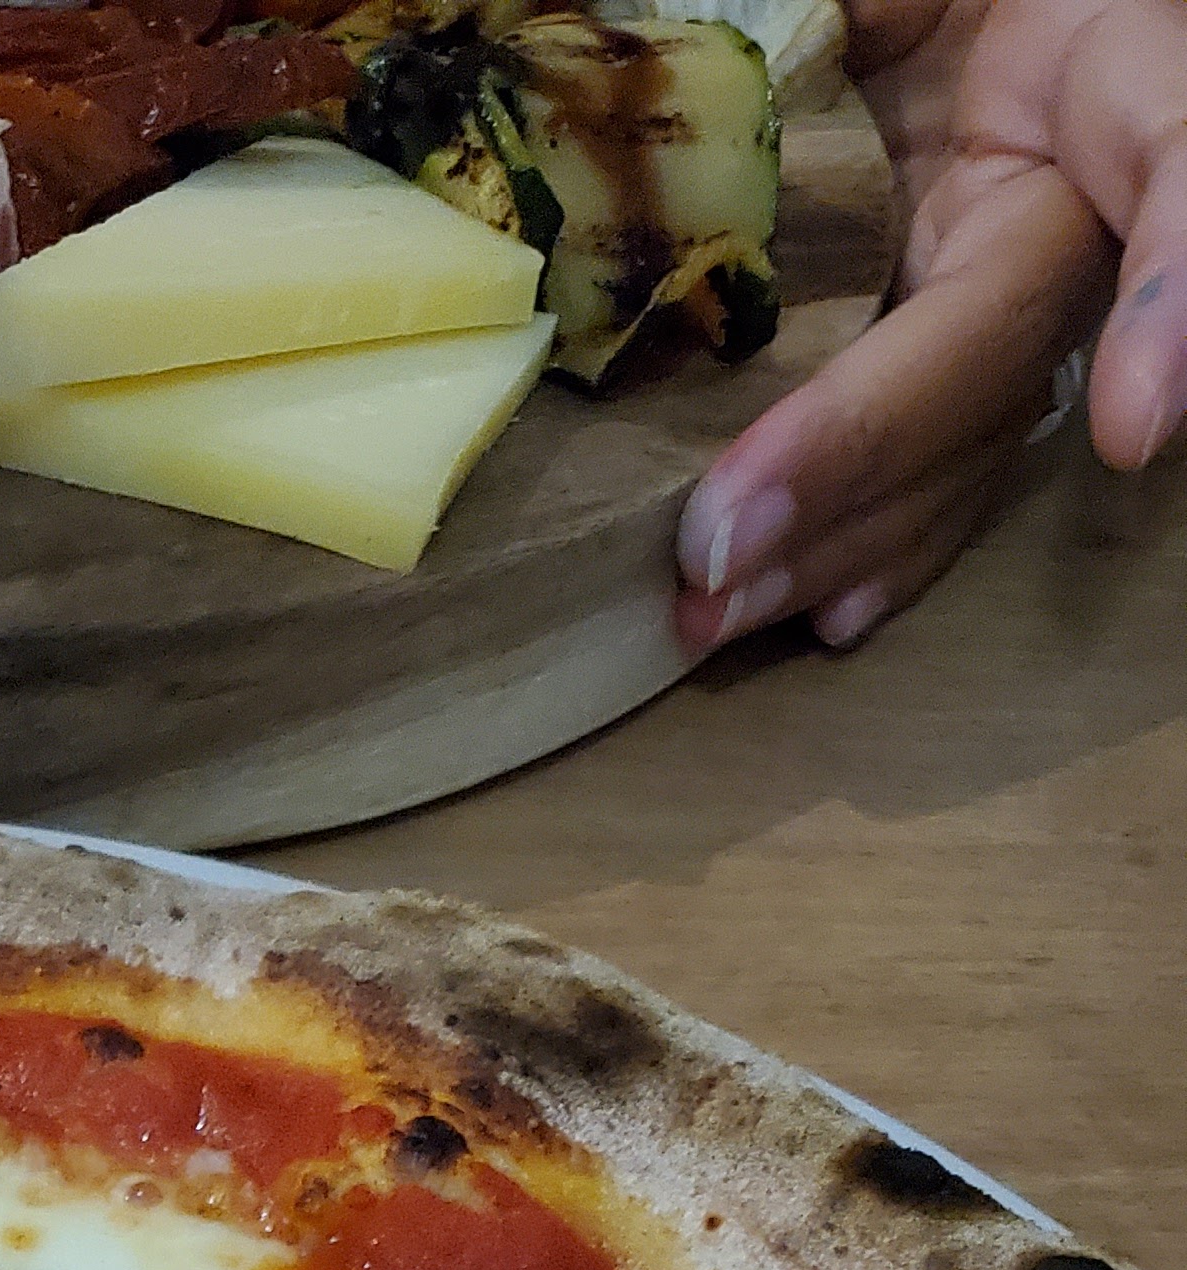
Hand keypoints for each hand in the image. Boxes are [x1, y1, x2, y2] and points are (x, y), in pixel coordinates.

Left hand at [676, 0, 1186, 651]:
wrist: (991, 24)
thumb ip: (880, 10)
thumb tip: (814, 35)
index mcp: (1111, 85)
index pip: (1173, 174)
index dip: (1169, 303)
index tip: (1136, 426)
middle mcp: (1080, 221)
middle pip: (994, 360)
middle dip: (857, 465)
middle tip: (720, 553)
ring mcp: (1042, 303)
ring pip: (966, 447)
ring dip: (840, 543)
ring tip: (718, 610)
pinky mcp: (988, 360)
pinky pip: (952, 473)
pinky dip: (885, 554)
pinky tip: (825, 620)